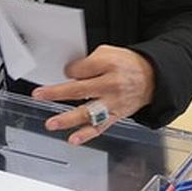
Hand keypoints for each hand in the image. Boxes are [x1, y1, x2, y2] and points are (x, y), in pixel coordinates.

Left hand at [32, 45, 155, 144]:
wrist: (152, 79)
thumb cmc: (127, 65)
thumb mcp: (110, 52)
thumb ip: (90, 61)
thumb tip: (70, 72)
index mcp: (109, 65)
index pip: (81, 68)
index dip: (68, 70)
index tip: (65, 72)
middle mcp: (111, 85)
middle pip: (80, 89)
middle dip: (56, 93)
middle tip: (39, 95)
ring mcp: (113, 103)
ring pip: (88, 112)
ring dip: (68, 119)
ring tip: (51, 123)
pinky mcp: (116, 116)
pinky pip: (100, 127)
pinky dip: (86, 135)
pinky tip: (73, 139)